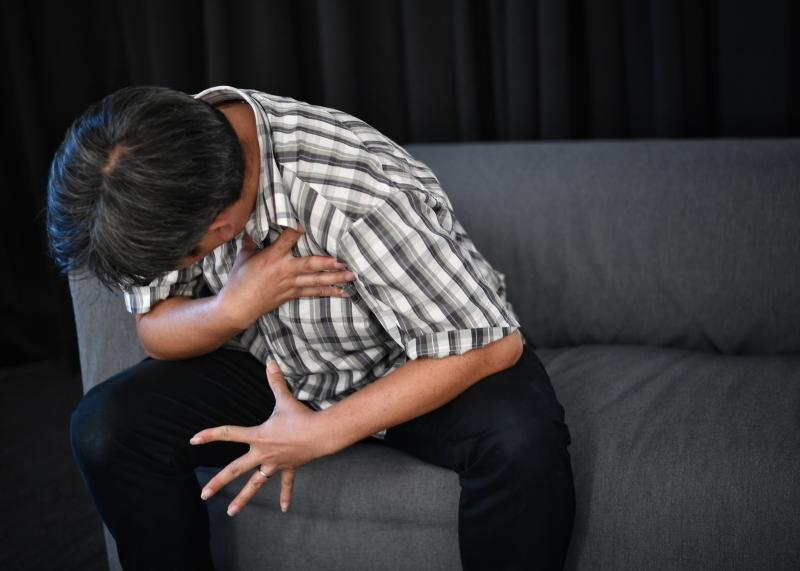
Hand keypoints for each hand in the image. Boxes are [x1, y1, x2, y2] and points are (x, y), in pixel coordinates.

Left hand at [189, 361, 328, 515]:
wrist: (320, 435)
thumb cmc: (301, 417)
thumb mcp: (285, 399)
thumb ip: (276, 382)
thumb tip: (270, 362)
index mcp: (257, 437)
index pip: (229, 434)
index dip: (210, 435)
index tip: (193, 439)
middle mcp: (262, 454)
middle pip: (236, 470)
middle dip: (219, 482)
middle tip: (203, 495)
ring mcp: (274, 464)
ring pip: (255, 484)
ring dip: (243, 499)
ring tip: (230, 512)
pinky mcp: (288, 468)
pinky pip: (285, 484)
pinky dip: (284, 495)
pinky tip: (283, 509)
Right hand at [218, 227, 355, 329]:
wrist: (238, 306)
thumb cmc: (239, 279)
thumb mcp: (244, 255)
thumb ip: (253, 239)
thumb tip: (256, 223)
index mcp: (272, 256)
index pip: (288, 238)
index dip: (298, 229)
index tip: (309, 221)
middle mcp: (284, 270)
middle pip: (309, 265)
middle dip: (327, 263)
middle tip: (343, 261)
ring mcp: (290, 284)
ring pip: (316, 280)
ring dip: (334, 278)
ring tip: (351, 275)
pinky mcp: (293, 294)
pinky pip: (313, 292)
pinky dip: (328, 292)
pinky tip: (343, 292)